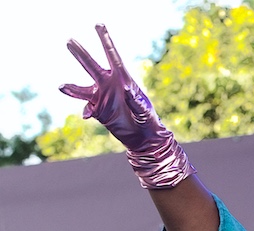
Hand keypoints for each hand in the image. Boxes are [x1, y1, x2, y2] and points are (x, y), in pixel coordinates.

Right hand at [60, 24, 193, 187]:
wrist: (143, 138)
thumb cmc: (148, 120)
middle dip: (81, 54)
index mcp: (123, 78)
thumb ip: (136, 101)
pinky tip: (87, 116)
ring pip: (82, 88)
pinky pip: (87, 108)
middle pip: (92, 66)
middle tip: (70, 41)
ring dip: (72, 88)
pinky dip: (86, 111)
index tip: (99, 25)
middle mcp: (109, 84)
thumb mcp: (145, 110)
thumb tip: (126, 90)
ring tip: (62, 87)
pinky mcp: (98, 110)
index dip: (106, 40)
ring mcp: (101, 96)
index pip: (113, 56)